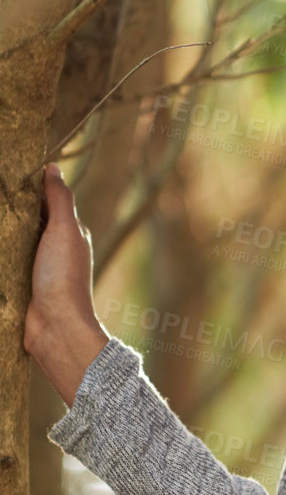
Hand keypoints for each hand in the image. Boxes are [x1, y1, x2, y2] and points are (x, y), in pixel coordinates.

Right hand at [25, 163, 109, 406]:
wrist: (56, 327)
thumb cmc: (63, 276)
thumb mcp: (65, 230)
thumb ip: (60, 199)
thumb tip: (52, 167)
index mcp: (69, 232)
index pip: (48, 202)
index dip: (30, 189)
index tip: (8, 176)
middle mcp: (55, 248)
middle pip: (30, 222)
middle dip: (12, 211)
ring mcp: (38, 267)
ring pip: (16, 242)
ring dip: (4, 233)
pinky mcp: (22, 284)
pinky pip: (7, 263)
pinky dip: (0, 254)